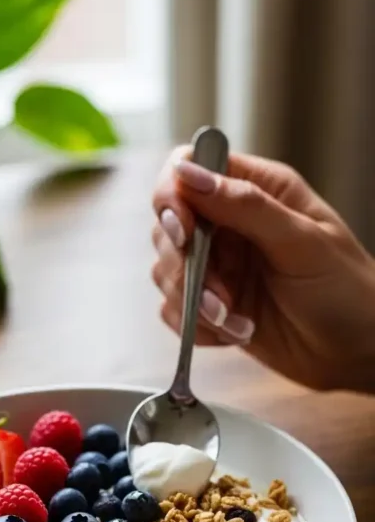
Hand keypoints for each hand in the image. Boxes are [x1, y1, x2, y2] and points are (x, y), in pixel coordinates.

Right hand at [152, 148, 374, 391]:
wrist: (356, 353)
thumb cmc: (347, 291)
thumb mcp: (302, 242)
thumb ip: (245, 206)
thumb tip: (188, 173)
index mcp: (257, 190)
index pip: (188, 168)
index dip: (172, 196)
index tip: (182, 231)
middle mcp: (231, 223)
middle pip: (168, 226)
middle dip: (187, 267)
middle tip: (222, 296)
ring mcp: (219, 265)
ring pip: (166, 272)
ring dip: (195, 303)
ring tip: (237, 321)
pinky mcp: (211, 304)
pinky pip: (175, 310)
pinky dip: (197, 327)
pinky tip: (236, 332)